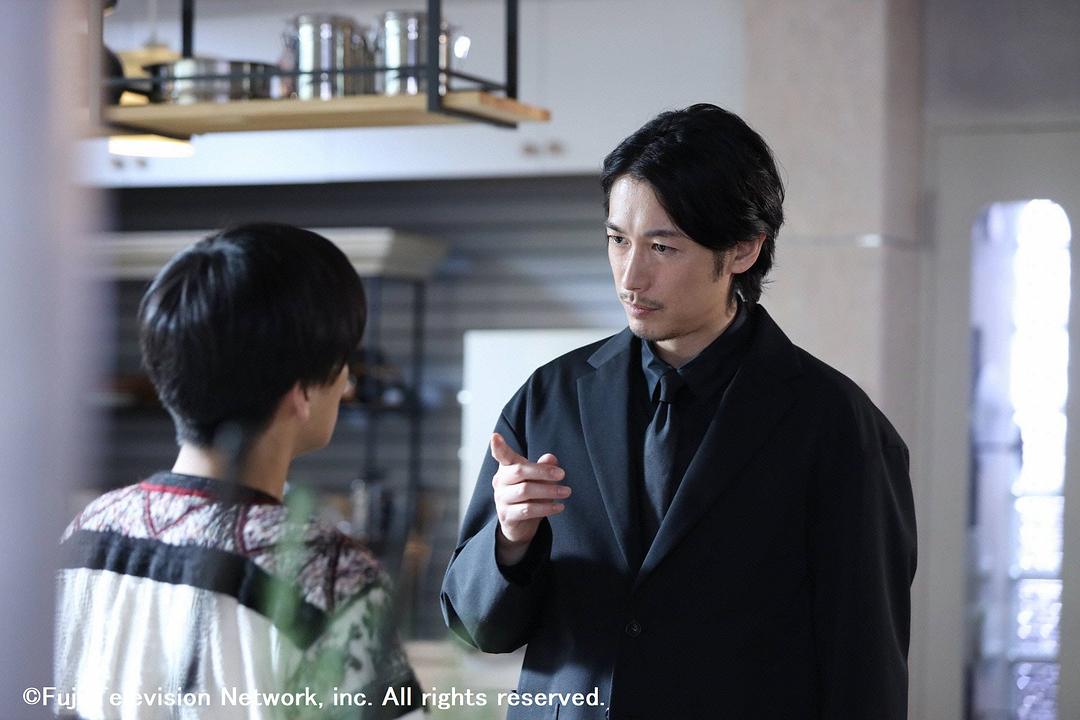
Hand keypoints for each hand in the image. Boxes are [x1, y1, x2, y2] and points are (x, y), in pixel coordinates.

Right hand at [490, 432, 569, 565]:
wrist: (520, 524)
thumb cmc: (529, 495)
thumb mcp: (538, 479)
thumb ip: (543, 467)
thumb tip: (550, 458)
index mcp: (507, 468)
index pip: (501, 455)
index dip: (498, 446)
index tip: (494, 436)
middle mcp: (500, 481)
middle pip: (520, 471)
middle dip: (543, 472)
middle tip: (562, 474)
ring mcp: (501, 499)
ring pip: (525, 491)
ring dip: (549, 491)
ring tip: (566, 492)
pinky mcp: (506, 515)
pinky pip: (528, 510)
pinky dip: (546, 508)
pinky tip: (559, 507)